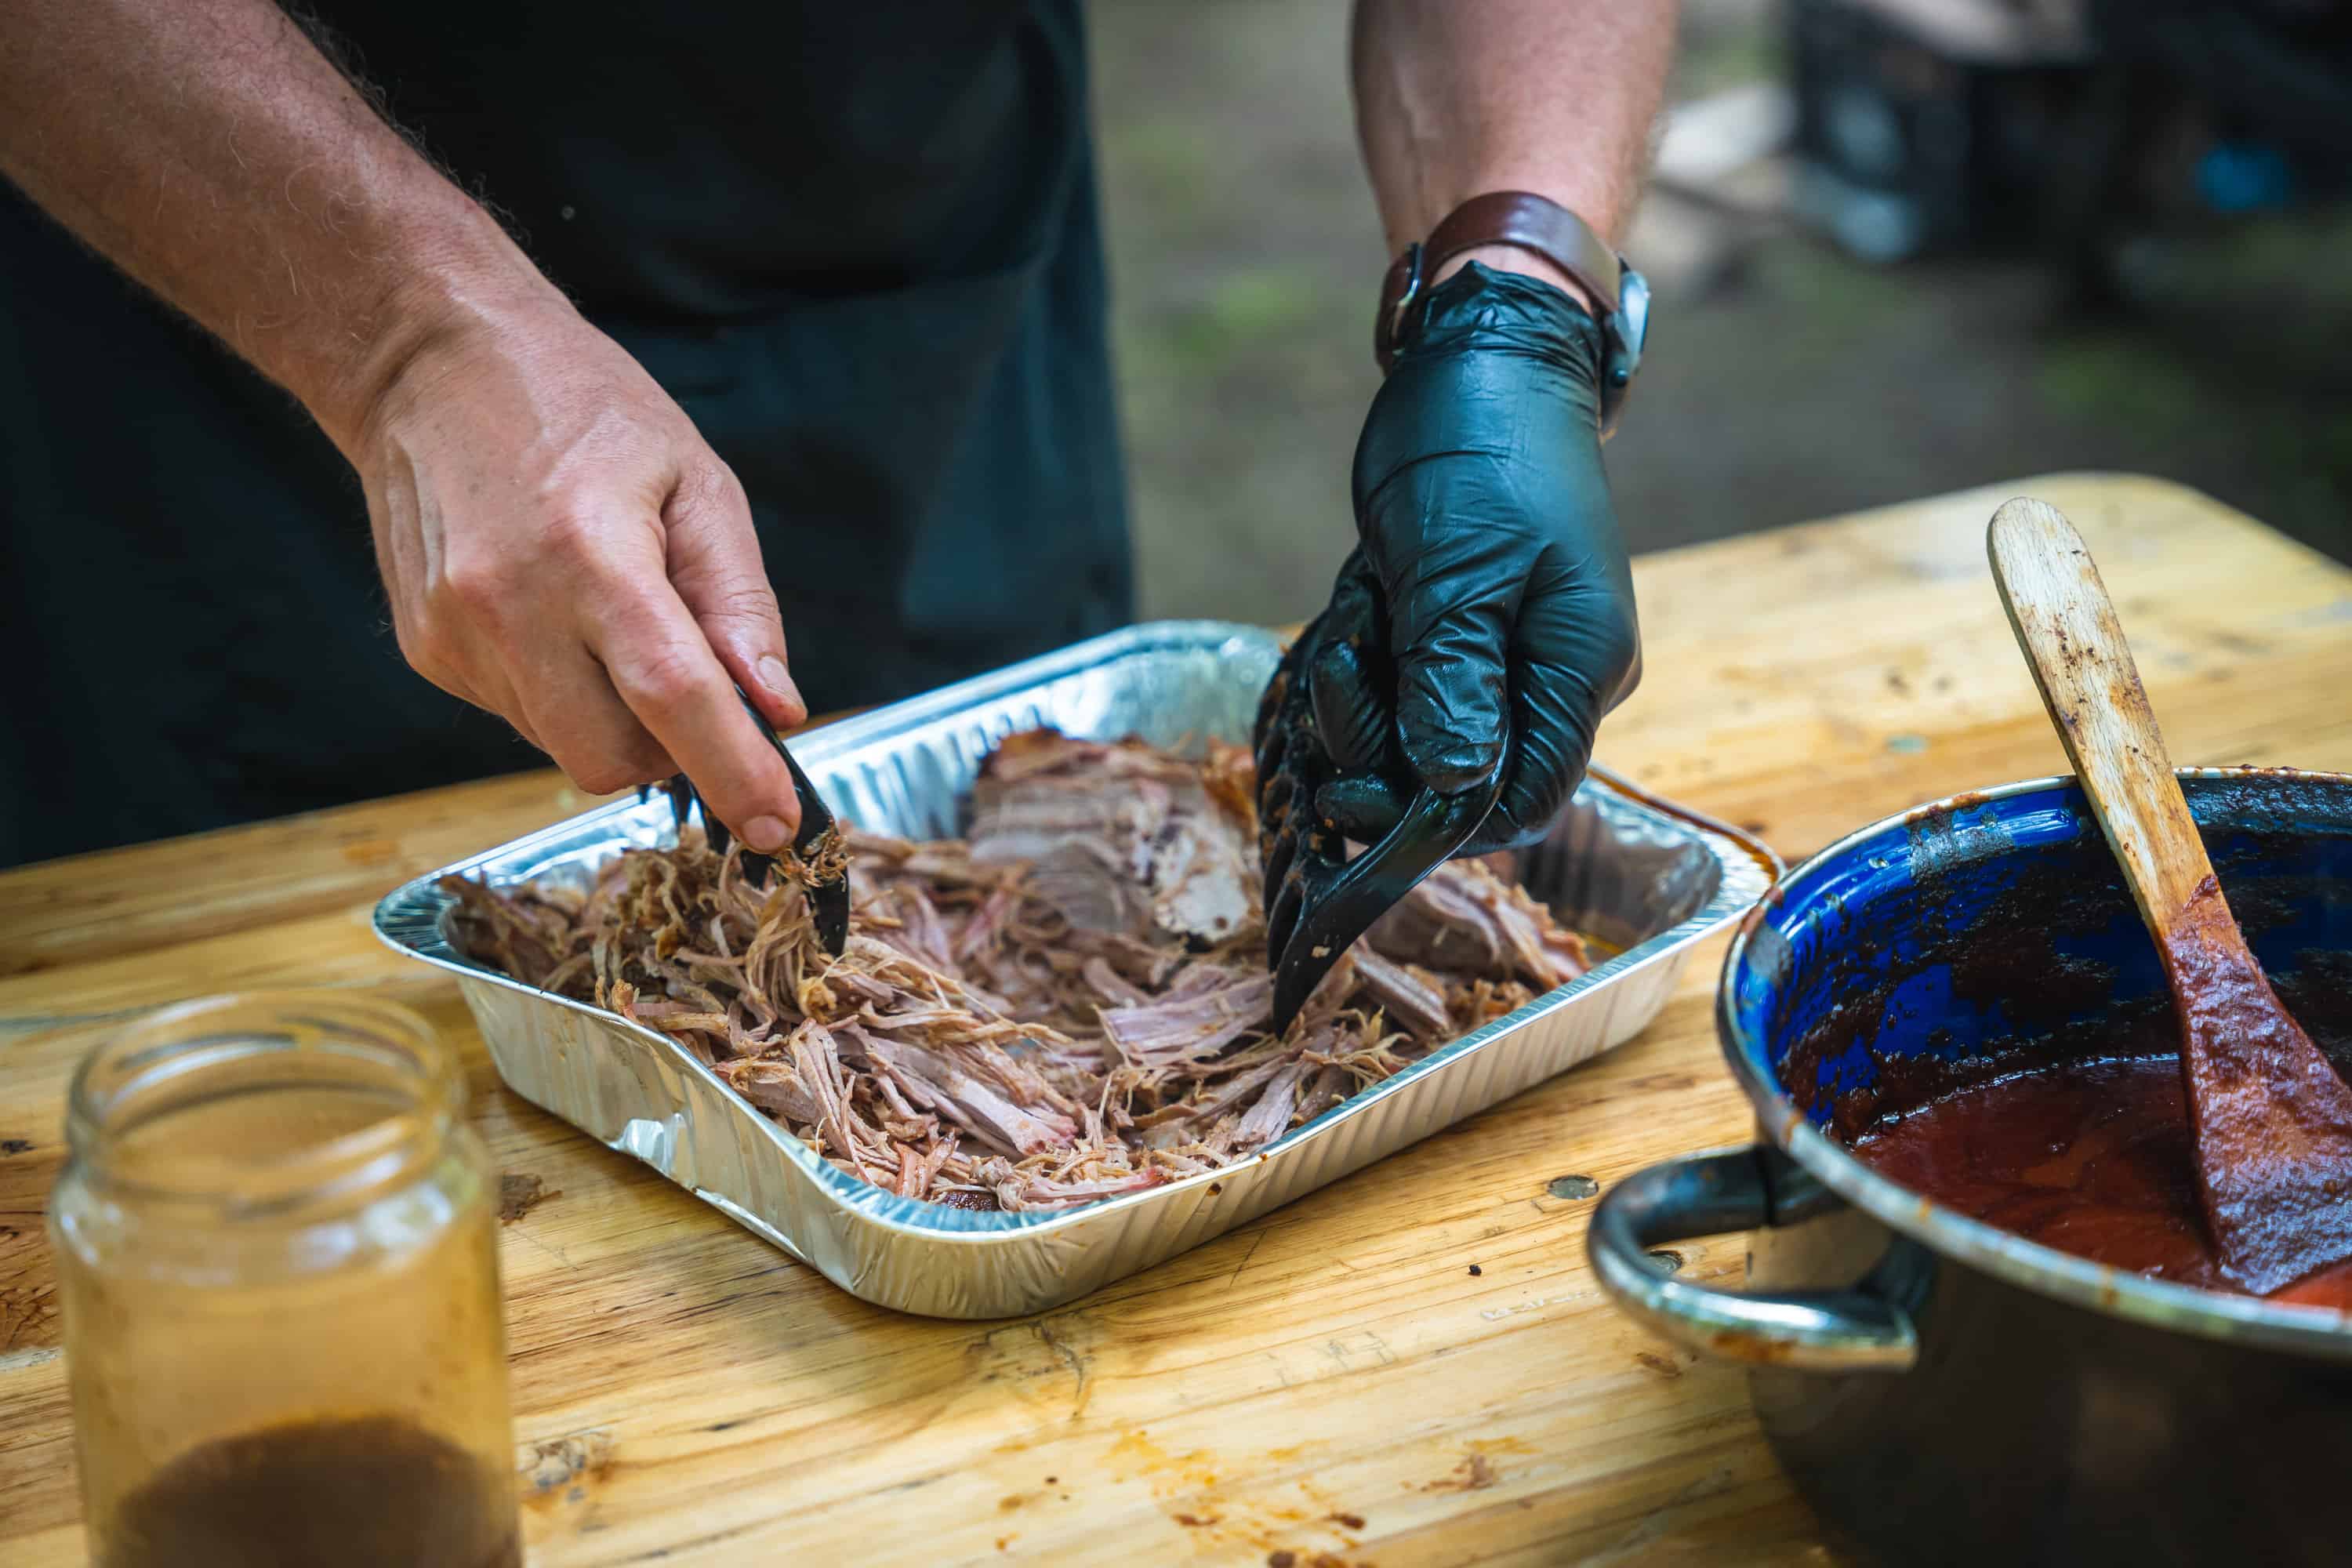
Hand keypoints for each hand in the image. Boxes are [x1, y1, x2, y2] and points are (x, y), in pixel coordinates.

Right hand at [354, 291, 808, 847]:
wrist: (428, 360)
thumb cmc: (582, 407)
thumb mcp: (696, 480)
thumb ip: (738, 603)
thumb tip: (776, 710)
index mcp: (590, 553)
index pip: (673, 698)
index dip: (734, 773)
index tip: (777, 826)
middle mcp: (508, 606)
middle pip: (609, 759)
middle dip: (672, 758)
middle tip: (700, 704)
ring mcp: (453, 635)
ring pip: (561, 747)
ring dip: (612, 721)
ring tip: (611, 622)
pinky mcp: (425, 649)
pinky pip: (518, 716)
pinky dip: (560, 694)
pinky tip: (555, 616)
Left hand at [1295, 261, 1639, 854]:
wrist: (1487, 352)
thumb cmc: (1479, 449)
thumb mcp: (1452, 575)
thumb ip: (1450, 688)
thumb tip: (1449, 793)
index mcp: (1578, 668)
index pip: (1520, 802)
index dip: (1435, 824)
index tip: (1351, 791)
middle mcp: (1558, 675)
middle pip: (1460, 777)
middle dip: (1380, 739)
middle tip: (1339, 667)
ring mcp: (1515, 652)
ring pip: (1421, 733)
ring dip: (1366, 691)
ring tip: (1358, 608)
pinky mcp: (1471, 628)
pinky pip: (1409, 683)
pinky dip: (1369, 659)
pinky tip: (1362, 603)